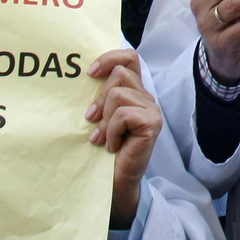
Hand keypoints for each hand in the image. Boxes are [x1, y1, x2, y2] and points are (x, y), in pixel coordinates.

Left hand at [86, 49, 162, 227]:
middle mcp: (146, 97)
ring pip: (118, 94)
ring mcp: (152, 110)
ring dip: (105, 118)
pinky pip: (123, 114)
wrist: (114, 182)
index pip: (129, 57)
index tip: (90, 73)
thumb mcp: (99, 116)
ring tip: (102, 137)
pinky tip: (111, 145)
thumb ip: (100, 96)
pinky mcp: (152, 124)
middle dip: (100, 98)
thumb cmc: (104, 149)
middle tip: (92, 120)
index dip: (110, 58)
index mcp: (134, 91)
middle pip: (119, 74)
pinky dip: (111, 131)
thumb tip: (87, 75)